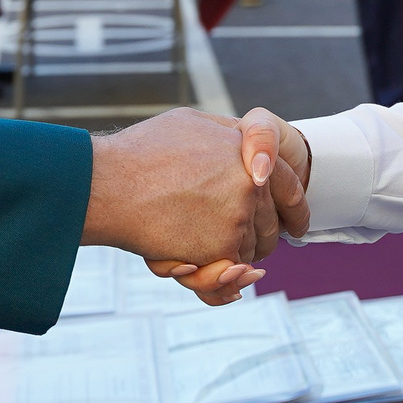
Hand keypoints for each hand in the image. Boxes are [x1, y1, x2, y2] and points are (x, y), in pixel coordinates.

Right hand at [82, 108, 287, 298]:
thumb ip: (227, 136)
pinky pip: (229, 271)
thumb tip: (247, 145)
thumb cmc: (141, 152)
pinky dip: (216, 277)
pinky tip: (194, 266)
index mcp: (248, 153)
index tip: (296, 226)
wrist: (107, 185)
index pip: (289, 187)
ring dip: (231, 258)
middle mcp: (251, 184)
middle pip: (270, 226)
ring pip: (249, 251)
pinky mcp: (221, 248)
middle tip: (235, 245)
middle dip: (258, 239)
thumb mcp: (193, 124)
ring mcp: (237, 217)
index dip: (295, 210)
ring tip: (202, 252)